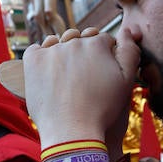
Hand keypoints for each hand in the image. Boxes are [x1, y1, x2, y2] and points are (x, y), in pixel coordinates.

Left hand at [23, 26, 139, 148]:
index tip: (101, 71)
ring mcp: (51, 50)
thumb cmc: (102, 109)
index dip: (104, 55)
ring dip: (62, 54)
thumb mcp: (126, 81)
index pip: (102, 40)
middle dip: (83, 53)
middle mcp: (73, 42)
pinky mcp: (33, 60)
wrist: (72, 132)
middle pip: (80, 40)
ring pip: (58, 43)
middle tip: (83, 76)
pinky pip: (37, 50)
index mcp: (96, 44)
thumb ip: (130, 51)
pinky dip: (42, 58)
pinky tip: (49, 72)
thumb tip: (129, 29)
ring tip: (66, 76)